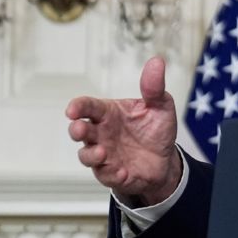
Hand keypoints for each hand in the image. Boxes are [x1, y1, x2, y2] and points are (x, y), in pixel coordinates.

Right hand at [66, 56, 181, 205]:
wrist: (165, 160)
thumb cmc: (156, 129)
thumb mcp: (161, 106)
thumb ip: (154, 88)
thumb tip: (157, 62)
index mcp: (109, 113)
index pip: (88, 107)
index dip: (78, 106)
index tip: (72, 109)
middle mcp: (101, 133)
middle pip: (80, 130)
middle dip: (76, 129)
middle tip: (80, 129)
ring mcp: (104, 155)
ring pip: (86, 155)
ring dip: (91, 155)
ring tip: (103, 153)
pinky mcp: (112, 174)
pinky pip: (106, 175)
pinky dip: (111, 173)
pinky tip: (122, 171)